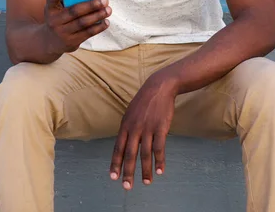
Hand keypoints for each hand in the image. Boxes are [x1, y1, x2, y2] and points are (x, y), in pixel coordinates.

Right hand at [44, 0, 110, 54]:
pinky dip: (98, 27)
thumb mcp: (57, 9)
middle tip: (104, 0)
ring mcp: (62, 32)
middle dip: (91, 5)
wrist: (50, 41)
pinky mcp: (71, 42)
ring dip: (97, 16)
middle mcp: (54, 21)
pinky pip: (87, 33)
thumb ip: (69, 0)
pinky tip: (106, 22)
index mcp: (50, 8)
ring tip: (108, 10)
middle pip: (74, 11)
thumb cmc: (59, 18)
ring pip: (83, 23)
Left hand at [109, 72, 177, 189]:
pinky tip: (161, 170)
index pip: (118, 148)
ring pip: (145, 154)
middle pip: (130, 154)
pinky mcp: (160, 127)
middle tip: (127, 187)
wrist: (159, 87)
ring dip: (146, 170)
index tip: (113, 177)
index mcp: (125, 125)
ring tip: (147, 182)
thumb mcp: (131, 112)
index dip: (115, 163)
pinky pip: (159, 147)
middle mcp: (135, 128)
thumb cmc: (144, 101)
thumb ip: (128, 128)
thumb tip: (124, 144)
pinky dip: (160, 160)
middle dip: (128, 172)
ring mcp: (148, 128)